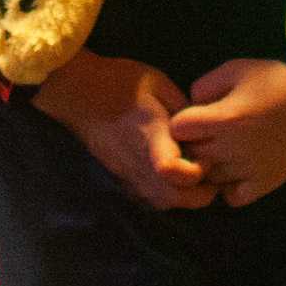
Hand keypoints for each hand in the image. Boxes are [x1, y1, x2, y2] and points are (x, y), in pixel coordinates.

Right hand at [33, 47, 215, 209]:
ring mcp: (128, 172)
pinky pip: (150, 197)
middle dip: (199, 194)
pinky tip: (171, 174)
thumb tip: (202, 127)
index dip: (199, 171)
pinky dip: (166, 193)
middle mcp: (140, 162)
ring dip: (183, 196)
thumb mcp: (158, 84)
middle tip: (208, 173)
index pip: (175, 171)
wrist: (77, 91)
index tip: (206, 154)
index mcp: (152, 136)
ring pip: (162, 203)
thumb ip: (183, 107)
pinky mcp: (121, 175)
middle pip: (174, 199)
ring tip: (191, 175)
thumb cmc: (119, 82)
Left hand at [168, 57, 285, 206]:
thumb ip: (204, 85)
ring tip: (227, 147)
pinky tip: (237, 168)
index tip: (196, 116)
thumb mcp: (237, 69)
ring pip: (209, 176)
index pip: (178, 129)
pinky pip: (232, 197)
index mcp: (225, 118)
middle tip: (211, 131)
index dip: (182, 121)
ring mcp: (248, 169)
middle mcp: (233, 148)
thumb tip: (190, 105)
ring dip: (211, 164)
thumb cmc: (275, 83)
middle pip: (192, 153)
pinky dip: (229, 186)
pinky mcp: (264, 184)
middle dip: (195, 142)